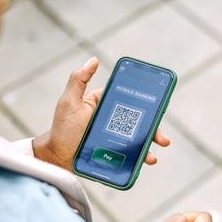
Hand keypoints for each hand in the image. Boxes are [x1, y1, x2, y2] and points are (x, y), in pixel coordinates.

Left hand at [32, 57, 170, 170]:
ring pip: (138, 138)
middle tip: (163, 138)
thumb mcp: (69, 102)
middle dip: (154, 129)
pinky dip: (142, 157)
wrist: (57, 158)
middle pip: (139, 121)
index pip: (129, 100)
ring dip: (151, 145)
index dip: (146, 103)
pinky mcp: (115, 152)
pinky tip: (148, 160)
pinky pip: (132, 154)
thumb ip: (78, 80)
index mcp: (105, 105)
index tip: (158, 106)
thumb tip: (93, 61)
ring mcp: (115, 137)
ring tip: (153, 155)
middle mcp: (112, 120)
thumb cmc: (62, 128)